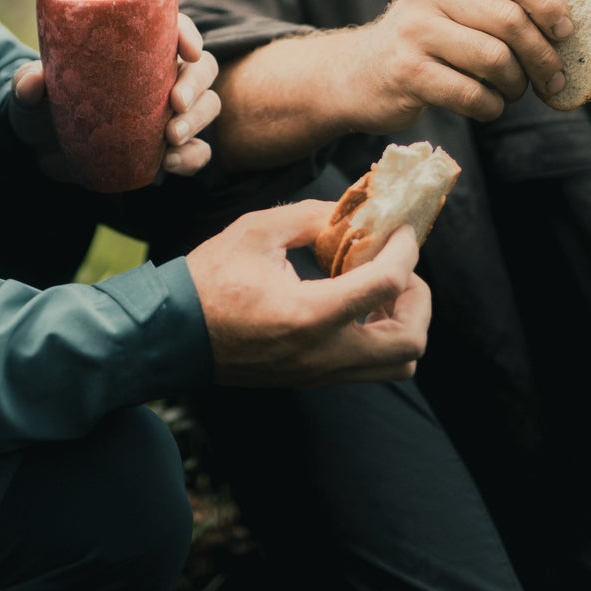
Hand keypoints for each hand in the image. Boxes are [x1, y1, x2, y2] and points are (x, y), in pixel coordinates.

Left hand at [9, 10, 221, 179]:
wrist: (40, 151)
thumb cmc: (42, 106)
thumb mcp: (30, 91)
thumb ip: (28, 82)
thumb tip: (34, 83)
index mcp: (136, 48)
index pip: (173, 27)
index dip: (187, 33)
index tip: (187, 50)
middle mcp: (160, 76)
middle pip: (202, 68)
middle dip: (196, 83)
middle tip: (175, 102)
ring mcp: (168, 114)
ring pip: (207, 106)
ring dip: (198, 120)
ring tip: (172, 137)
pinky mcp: (167, 149)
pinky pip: (197, 151)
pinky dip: (192, 158)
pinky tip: (171, 164)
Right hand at [186, 200, 430, 386]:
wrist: (174, 333)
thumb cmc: (209, 279)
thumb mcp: (257, 231)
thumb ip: (310, 217)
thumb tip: (350, 211)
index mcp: (310, 314)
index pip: (386, 284)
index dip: (405, 250)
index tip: (402, 229)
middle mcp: (323, 353)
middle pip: (409, 343)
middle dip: (417, 298)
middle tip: (400, 266)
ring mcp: (320, 372)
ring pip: (397, 364)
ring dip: (403, 323)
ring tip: (381, 288)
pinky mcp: (314, 379)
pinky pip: (369, 367)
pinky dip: (380, 335)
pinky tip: (357, 304)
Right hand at [347, 0, 574, 131]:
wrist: (360, 73)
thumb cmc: (425, 40)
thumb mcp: (454, 4)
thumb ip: (499, 1)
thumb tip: (567, 22)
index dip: (549, 3)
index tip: (565, 32)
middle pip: (509, 21)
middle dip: (541, 56)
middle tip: (552, 77)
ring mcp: (414, 31)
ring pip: (495, 59)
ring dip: (516, 85)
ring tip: (512, 91)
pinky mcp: (407, 72)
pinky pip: (472, 94)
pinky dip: (491, 107)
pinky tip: (488, 105)